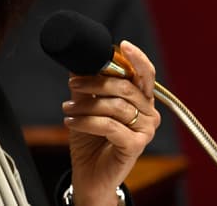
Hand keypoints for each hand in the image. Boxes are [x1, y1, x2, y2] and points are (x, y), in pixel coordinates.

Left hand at [62, 40, 159, 205]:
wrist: (89, 172)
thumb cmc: (91, 138)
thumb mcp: (88, 105)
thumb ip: (89, 84)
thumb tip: (78, 61)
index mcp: (142, 99)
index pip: (145, 73)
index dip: (136, 58)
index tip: (122, 45)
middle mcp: (149, 113)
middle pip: (125, 87)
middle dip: (95, 82)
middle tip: (73, 84)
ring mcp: (145, 130)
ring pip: (114, 106)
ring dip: (86, 105)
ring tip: (68, 108)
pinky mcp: (136, 145)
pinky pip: (109, 125)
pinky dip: (86, 121)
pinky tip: (72, 122)